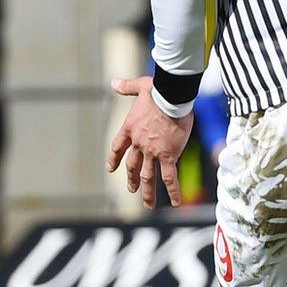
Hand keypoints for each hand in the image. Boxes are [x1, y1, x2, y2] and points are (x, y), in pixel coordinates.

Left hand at [107, 76, 193, 208]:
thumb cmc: (158, 90)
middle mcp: (139, 144)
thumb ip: (126, 87)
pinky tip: (175, 202)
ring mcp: (153, 152)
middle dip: (132, 179)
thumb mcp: (140, 86)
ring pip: (148, 176)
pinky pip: (169, 177)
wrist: (172, 98)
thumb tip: (114, 82)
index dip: (114, 159)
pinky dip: (172, 191)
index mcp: (130, 129)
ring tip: (147, 204)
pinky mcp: (168, 156)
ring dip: (147, 191)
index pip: (118, 147)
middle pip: (132, 166)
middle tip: (132, 189)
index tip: (111, 168)